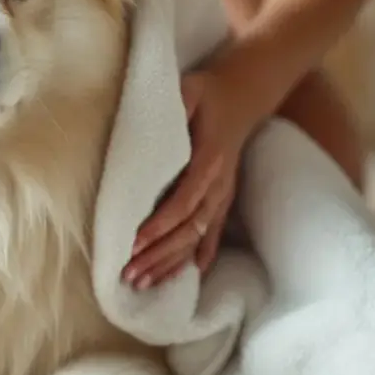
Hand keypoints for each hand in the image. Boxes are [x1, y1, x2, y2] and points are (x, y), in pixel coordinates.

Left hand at [123, 68, 254, 288]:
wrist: (244, 92)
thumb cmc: (207, 91)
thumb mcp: (188, 90)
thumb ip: (174, 107)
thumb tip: (151, 124)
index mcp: (209, 160)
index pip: (182, 202)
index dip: (159, 225)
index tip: (135, 243)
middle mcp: (218, 184)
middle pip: (188, 230)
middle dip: (159, 256)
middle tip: (130, 276)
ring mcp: (223, 194)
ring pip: (198, 238)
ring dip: (172, 263)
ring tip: (144, 284)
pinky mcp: (223, 197)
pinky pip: (212, 233)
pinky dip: (200, 255)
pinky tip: (191, 275)